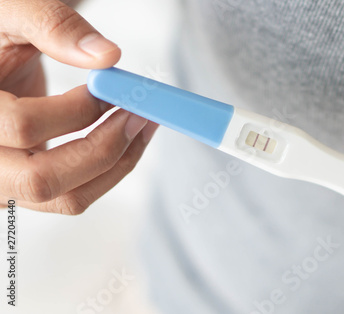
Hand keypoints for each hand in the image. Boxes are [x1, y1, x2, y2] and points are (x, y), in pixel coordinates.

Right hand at [0, 0, 158, 213]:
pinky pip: (74, 196)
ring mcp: (1, 183)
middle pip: (42, 180)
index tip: (109, 88)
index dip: (77, 109)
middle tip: (139, 115)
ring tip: (143, 125)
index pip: (22, 127)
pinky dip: (109, 172)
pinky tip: (128, 139)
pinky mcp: (27, 188)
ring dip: (117, 164)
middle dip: (104, 148)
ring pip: (66, 198)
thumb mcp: (11, 14)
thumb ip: (52, 25)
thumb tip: (108, 56)